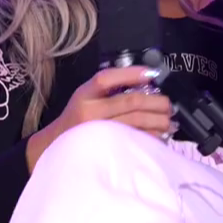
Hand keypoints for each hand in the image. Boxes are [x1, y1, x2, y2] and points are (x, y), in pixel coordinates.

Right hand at [26, 65, 173, 167]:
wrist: (54, 148)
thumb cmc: (76, 120)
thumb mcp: (86, 97)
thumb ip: (109, 90)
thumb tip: (146, 81)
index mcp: (84, 95)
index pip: (107, 78)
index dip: (132, 74)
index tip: (152, 73)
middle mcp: (89, 112)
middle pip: (131, 102)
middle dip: (156, 102)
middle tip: (169, 105)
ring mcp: (97, 132)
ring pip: (136, 122)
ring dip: (158, 120)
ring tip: (169, 120)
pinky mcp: (105, 149)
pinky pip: (134, 140)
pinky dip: (151, 137)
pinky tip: (160, 135)